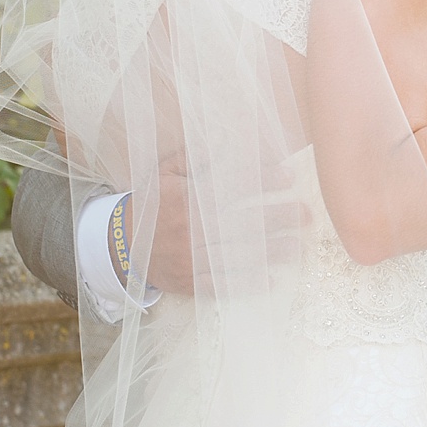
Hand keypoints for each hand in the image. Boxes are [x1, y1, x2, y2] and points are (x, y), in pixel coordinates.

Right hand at [129, 155, 312, 296]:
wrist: (119, 246)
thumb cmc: (150, 204)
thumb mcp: (164, 174)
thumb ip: (194, 159)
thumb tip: (227, 142)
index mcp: (184, 199)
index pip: (230, 188)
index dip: (261, 182)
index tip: (288, 177)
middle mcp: (190, 230)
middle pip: (242, 224)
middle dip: (278, 219)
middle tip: (307, 215)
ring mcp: (190, 258)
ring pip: (237, 255)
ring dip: (272, 252)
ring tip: (299, 246)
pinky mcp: (189, 282)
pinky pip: (221, 284)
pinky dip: (246, 283)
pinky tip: (270, 279)